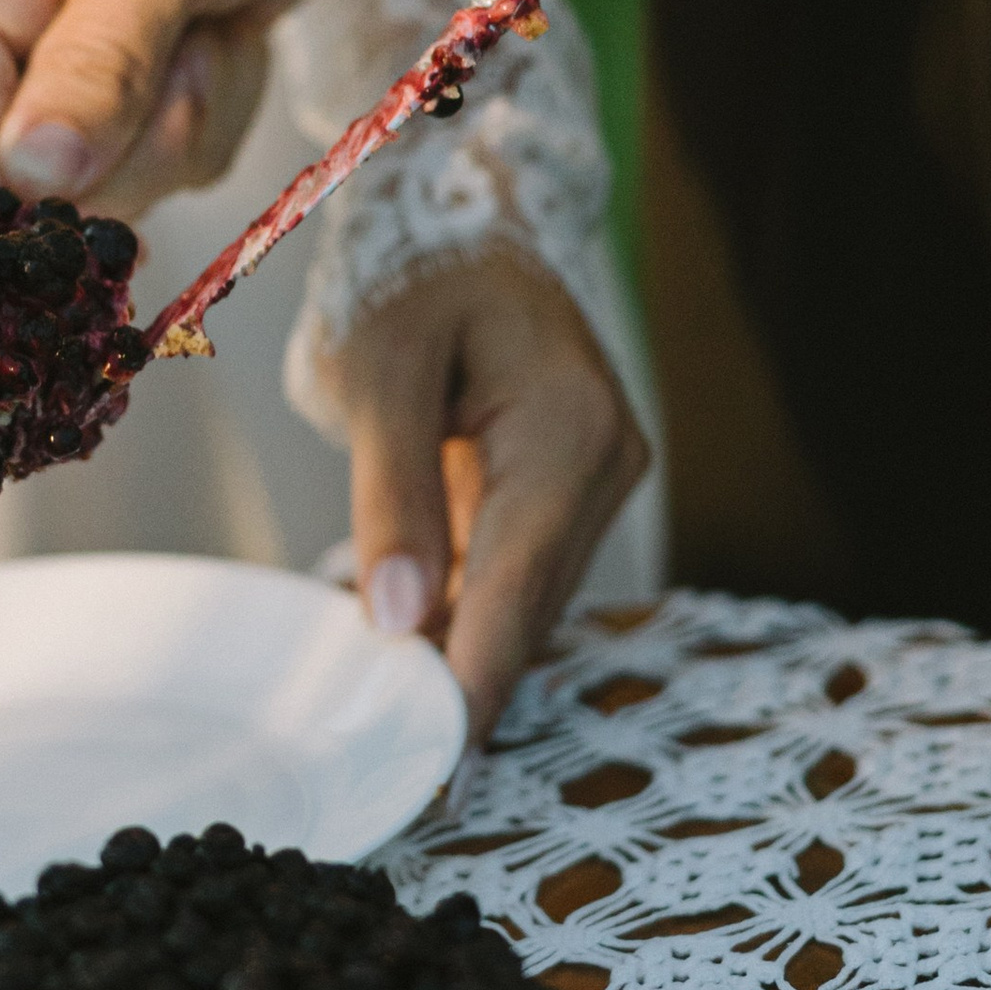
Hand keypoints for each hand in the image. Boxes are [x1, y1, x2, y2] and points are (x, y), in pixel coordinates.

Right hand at [0, 0, 375, 209]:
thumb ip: (101, 59)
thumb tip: (29, 180)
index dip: (15, 196)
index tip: (106, 169)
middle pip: (31, 186)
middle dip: (137, 136)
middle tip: (192, 39)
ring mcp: (56, 54)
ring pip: (109, 182)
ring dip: (187, 116)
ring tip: (212, 13)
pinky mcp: (122, 76)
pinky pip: (164, 159)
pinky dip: (215, 106)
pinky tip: (226, 25)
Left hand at [331, 245, 646, 741]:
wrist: (463, 218)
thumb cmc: (416, 275)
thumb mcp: (383, 372)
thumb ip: (392, 496)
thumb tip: (401, 620)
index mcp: (571, 429)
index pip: (516, 586)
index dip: (471, 685)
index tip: (431, 771)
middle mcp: (607, 460)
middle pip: (528, 605)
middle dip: (462, 685)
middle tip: (393, 769)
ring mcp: (599, 475)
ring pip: (525, 596)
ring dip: (463, 652)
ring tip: (392, 725)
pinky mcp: (574, 485)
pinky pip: (520, 568)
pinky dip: (469, 610)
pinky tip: (416, 655)